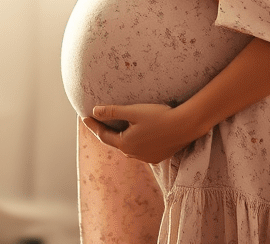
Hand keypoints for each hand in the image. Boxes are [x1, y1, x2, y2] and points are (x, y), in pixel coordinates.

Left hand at [82, 103, 201, 163]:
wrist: (185, 126)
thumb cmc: (159, 116)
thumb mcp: (133, 111)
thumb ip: (113, 112)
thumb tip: (94, 111)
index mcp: (125, 144)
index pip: (103, 135)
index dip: (93, 126)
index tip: (84, 117)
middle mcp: (133, 154)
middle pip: (115, 142)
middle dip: (105, 132)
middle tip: (97, 122)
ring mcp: (146, 158)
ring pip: (128, 147)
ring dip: (121, 138)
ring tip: (116, 128)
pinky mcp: (157, 157)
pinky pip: (141, 150)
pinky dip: (135, 143)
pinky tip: (137, 136)